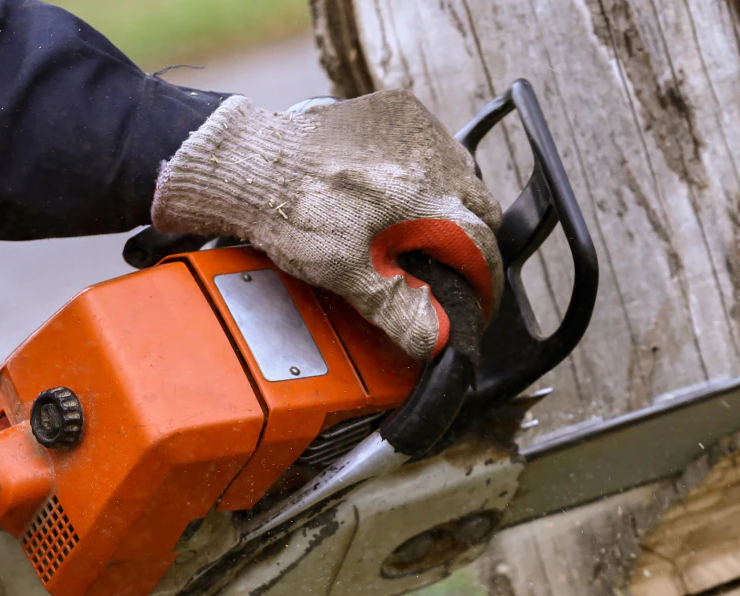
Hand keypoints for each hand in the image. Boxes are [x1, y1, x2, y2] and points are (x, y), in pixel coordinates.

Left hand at [152, 89, 502, 360]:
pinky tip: (396, 189)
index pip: (485, 248)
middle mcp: (436, 160)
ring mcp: (421, 129)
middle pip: (482, 210)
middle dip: (469, 242)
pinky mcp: (401, 109)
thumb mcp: (350, 277)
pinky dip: (426, 168)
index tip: (476, 299)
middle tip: (443, 265)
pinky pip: (435, 143)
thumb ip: (401, 312)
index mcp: (431, 202)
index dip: (484, 283)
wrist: (255, 166)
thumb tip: (439, 343)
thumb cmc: (295, 216)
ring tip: (416, 227)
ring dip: (450, 202)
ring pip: (463, 175)